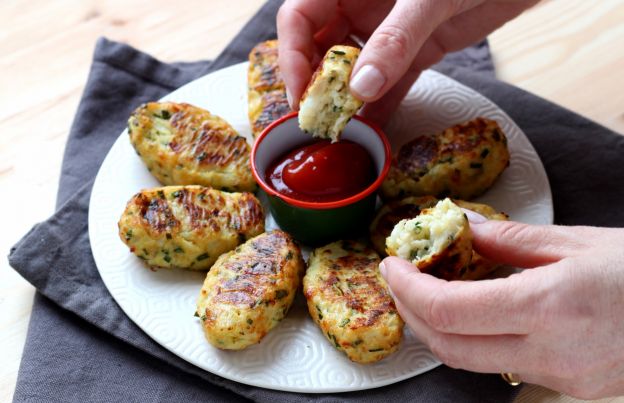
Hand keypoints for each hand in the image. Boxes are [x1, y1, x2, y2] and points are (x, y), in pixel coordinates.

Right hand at [277, 0, 538, 125]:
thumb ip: (395, 40)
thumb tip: (361, 88)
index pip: (299, 17)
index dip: (292, 55)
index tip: (299, 93)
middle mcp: (362, 5)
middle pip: (321, 48)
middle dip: (316, 84)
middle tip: (318, 120)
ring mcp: (390, 31)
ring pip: (354, 70)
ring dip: (346, 100)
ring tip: (342, 132)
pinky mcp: (418, 51)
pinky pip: (390, 83)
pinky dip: (381, 107)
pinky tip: (373, 131)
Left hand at [380, 213, 623, 398]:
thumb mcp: (577, 241)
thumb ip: (510, 239)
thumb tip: (463, 227)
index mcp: (549, 307)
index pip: (448, 310)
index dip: (407, 289)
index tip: (392, 265)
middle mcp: (549, 351)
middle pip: (448, 345)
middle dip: (411, 312)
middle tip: (399, 279)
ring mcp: (558, 376)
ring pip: (469, 361)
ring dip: (437, 328)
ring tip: (427, 291)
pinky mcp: (567, 386)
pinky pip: (500, 366)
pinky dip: (472, 339)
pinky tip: (473, 312)